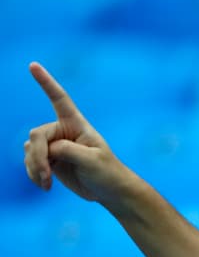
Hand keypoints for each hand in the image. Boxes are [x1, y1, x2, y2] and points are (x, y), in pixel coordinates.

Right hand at [23, 62, 129, 203]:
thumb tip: (47, 149)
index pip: (60, 100)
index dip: (46, 82)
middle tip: (46, 175)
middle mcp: (63, 131)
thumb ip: (68, 150)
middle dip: (38, 156)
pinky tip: (44, 185)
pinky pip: (30, 162)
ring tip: (46, 183)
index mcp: (77, 125)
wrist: (110, 192)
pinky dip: (33, 173)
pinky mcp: (49, 160)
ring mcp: (54, 146)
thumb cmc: (108, 173)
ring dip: (35, 167)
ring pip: (30, 149)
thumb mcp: (93, 161)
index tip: (33, 65)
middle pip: (37, 135)